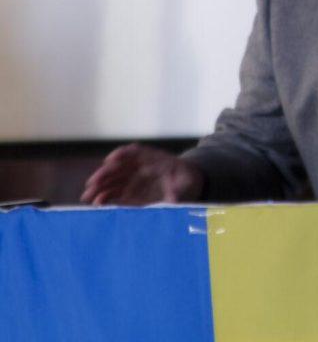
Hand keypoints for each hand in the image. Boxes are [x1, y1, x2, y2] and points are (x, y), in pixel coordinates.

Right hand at [81, 144, 203, 205]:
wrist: (189, 183)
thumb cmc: (188, 179)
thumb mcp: (188, 184)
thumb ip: (179, 192)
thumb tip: (173, 202)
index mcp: (155, 159)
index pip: (135, 152)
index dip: (122, 154)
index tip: (110, 160)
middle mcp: (140, 166)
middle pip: (118, 166)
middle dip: (104, 174)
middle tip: (91, 185)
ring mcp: (134, 178)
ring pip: (113, 179)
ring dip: (100, 187)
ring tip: (88, 197)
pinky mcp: (131, 191)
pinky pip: (115, 192)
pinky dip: (106, 197)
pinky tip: (98, 204)